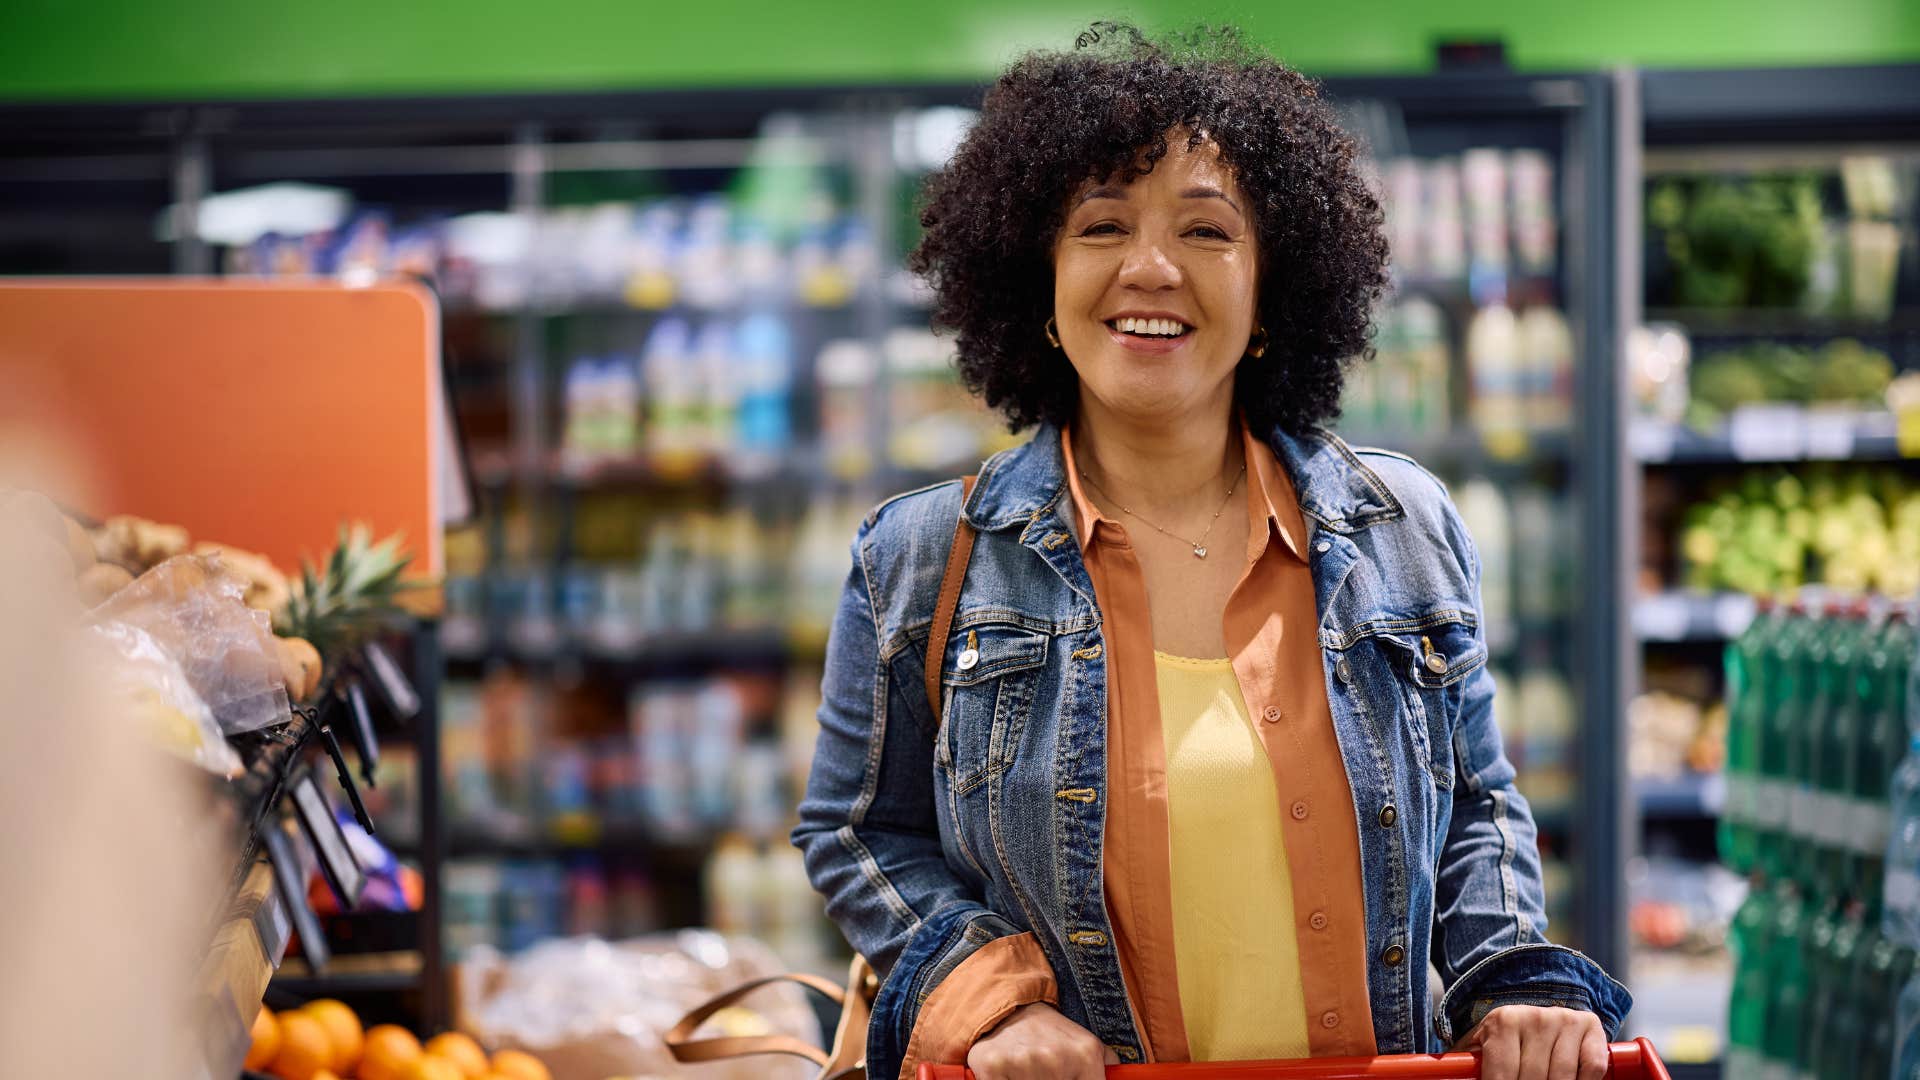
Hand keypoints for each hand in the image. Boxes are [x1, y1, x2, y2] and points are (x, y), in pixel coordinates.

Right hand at [966, 1002, 1118, 1079]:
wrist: (1012, 1008)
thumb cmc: (1053, 1035)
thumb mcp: (1089, 1046)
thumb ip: (1109, 1067)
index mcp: (1085, 1055)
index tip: (1068, 1079)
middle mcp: (1056, 1060)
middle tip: (1046, 1074)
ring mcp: (1024, 1063)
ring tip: (1028, 1073)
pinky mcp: (993, 1067)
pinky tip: (1009, 1075)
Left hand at [1454, 1005, 1606, 1079]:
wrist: (1534, 1015)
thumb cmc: (1503, 1043)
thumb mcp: (1481, 1052)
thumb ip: (1470, 1069)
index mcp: (1502, 1021)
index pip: (1502, 1076)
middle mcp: (1534, 1016)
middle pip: (1533, 1079)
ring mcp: (1564, 1020)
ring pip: (1562, 1078)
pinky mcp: (1590, 1028)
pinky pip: (1591, 1069)